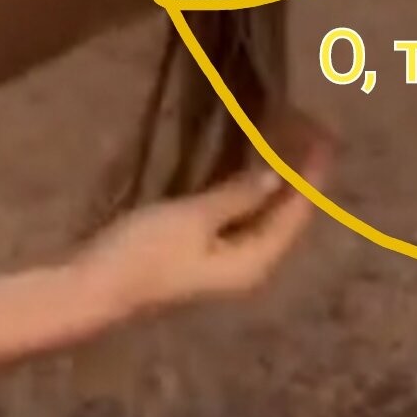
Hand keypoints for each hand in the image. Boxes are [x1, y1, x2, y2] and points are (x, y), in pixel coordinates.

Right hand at [74, 129, 336, 317]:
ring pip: (266, 215)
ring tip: (287, 138)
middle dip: (299, 172)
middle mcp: (251, 265)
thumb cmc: (143, 253)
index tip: (322, 132)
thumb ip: (237, 196)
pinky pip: (244, 219)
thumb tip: (276, 176)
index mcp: (255, 261)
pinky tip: (252, 168)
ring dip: (277, 180)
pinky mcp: (207, 256)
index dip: (311, 170)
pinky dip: (252, 191)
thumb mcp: (192, 218)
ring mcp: (229, 263)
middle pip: (287, 214)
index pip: (296, 210)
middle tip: (304, 127)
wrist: (94, 289)